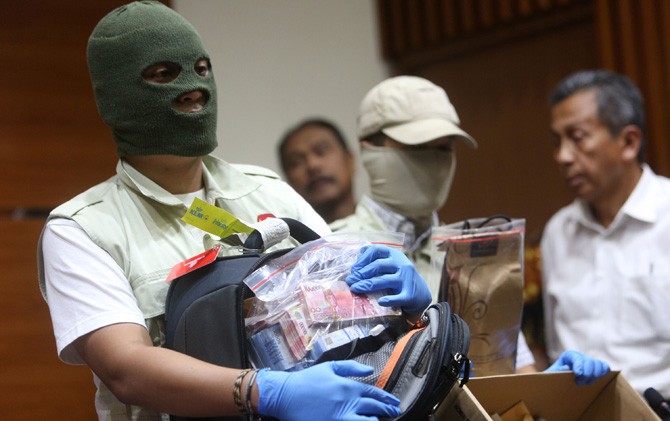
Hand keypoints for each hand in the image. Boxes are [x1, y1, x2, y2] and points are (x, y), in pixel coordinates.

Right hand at [257, 361, 400, 420]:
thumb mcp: (329, 367)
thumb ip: (351, 368)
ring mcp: (341, 417)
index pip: (374, 393)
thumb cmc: (307, 380)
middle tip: (395, 412)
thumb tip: (370, 370)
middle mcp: (348, 402)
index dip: (386, 398)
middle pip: (374, 408)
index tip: (394, 402)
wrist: (286, 395)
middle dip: (387, 411)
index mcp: (348, 386)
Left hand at [345, 244, 431, 314]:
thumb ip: (377, 258)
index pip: (377, 250)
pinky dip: (388, 300)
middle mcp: (401, 265)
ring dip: (367, 285)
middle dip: (361, 273)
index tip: (353, 269)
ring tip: (355, 288)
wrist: (420, 293)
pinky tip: (380, 302)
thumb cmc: (400, 277)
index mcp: (394, 255)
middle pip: (378, 266)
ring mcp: (406, 279)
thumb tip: (360, 251)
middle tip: (350, 280)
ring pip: (384, 280)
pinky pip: (397, 298)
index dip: (363, 259)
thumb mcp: (391, 264)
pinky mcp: (409, 294)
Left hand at [545, 350, 609, 384]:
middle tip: (578, 383)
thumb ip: (556, 371)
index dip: (579, 365)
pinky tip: (597, 378)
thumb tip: (566, 367)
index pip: (577, 358)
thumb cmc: (553, 377)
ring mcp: (589, 361)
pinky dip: (603, 372)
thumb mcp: (551, 374)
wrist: (557, 380)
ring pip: (598, 364)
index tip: (578, 374)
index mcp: (568, 356)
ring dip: (594, 375)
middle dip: (586, 374)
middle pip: (589, 362)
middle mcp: (580, 356)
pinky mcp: (596, 367)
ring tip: (586, 382)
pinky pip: (604, 367)